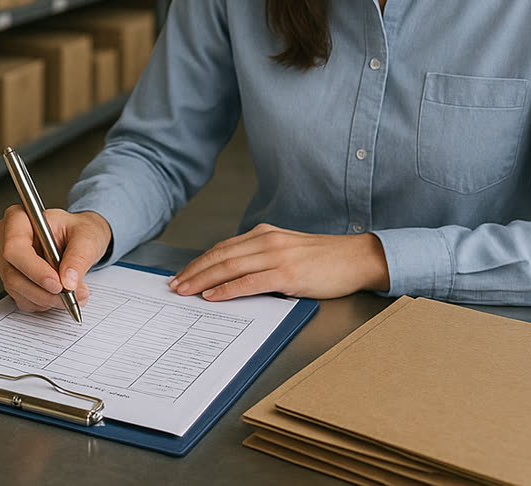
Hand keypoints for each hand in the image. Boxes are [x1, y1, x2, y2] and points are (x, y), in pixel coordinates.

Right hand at [0, 206, 112, 312]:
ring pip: (18, 290)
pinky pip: (23, 299)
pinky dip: (44, 303)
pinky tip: (60, 295)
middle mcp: (5, 239)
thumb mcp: (87, 236)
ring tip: (73, 295)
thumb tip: (68, 280)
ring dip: (47, 299)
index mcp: (19, 218)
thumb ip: (79, 257)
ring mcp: (6, 262)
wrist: (79, 240)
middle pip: (13, 273)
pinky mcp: (12, 280)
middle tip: (70, 294)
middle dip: (44, 290)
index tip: (58, 283)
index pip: (14, 246)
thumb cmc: (78, 230)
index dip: (34, 268)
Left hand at [169, 224, 390, 301]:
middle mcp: (267, 241)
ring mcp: (277, 257)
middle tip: (174, 285)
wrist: (356, 258)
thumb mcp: (286, 251)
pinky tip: (213, 296)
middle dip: (193, 271)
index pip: (222, 248)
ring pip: (229, 267)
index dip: (199, 262)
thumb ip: (261, 258)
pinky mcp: (288, 274)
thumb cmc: (324, 259)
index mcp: (264, 234)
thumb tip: (233, 277)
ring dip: (203, 280)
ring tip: (185, 291)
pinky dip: (227, 289)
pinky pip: (250, 282)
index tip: (182, 274)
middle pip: (220, 256)